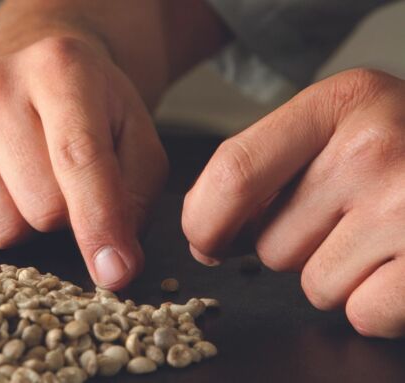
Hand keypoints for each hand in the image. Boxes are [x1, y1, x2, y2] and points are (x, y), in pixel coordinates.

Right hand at [0, 37, 167, 289]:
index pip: (79, 160)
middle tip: (68, 185)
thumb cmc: (94, 115)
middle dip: (67, 216)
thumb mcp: (137, 143)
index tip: (115, 273)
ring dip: (28, 224)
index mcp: (61, 71)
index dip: (100, 224)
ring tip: (34, 183)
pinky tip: (2, 190)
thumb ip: (133, 198)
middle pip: (40, 205)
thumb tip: (115, 268)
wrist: (38, 80)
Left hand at [183, 69, 404, 337]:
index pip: (234, 174)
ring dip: (333, 272)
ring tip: (373, 234)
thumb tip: (204, 237)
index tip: (205, 240)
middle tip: (340, 216)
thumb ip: (262, 167)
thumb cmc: (398, 143)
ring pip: (313, 286)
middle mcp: (373, 148)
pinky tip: (394, 261)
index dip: (204, 221)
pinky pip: (362, 313)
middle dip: (293, 245)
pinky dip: (372, 301)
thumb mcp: (335, 123)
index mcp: (336, 104)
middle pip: (270, 244)